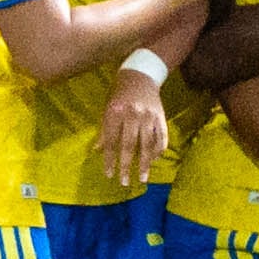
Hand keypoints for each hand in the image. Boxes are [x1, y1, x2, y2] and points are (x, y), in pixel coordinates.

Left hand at [95, 70, 168, 189]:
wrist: (140, 76)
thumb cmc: (119, 94)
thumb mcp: (107, 108)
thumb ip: (104, 130)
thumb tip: (97, 150)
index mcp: (116, 112)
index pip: (112, 141)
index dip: (110, 159)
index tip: (109, 174)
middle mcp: (133, 114)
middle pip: (129, 145)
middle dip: (126, 165)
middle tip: (124, 182)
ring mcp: (149, 116)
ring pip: (147, 144)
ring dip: (145, 163)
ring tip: (142, 178)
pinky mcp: (161, 116)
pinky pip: (161, 137)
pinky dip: (158, 151)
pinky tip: (154, 161)